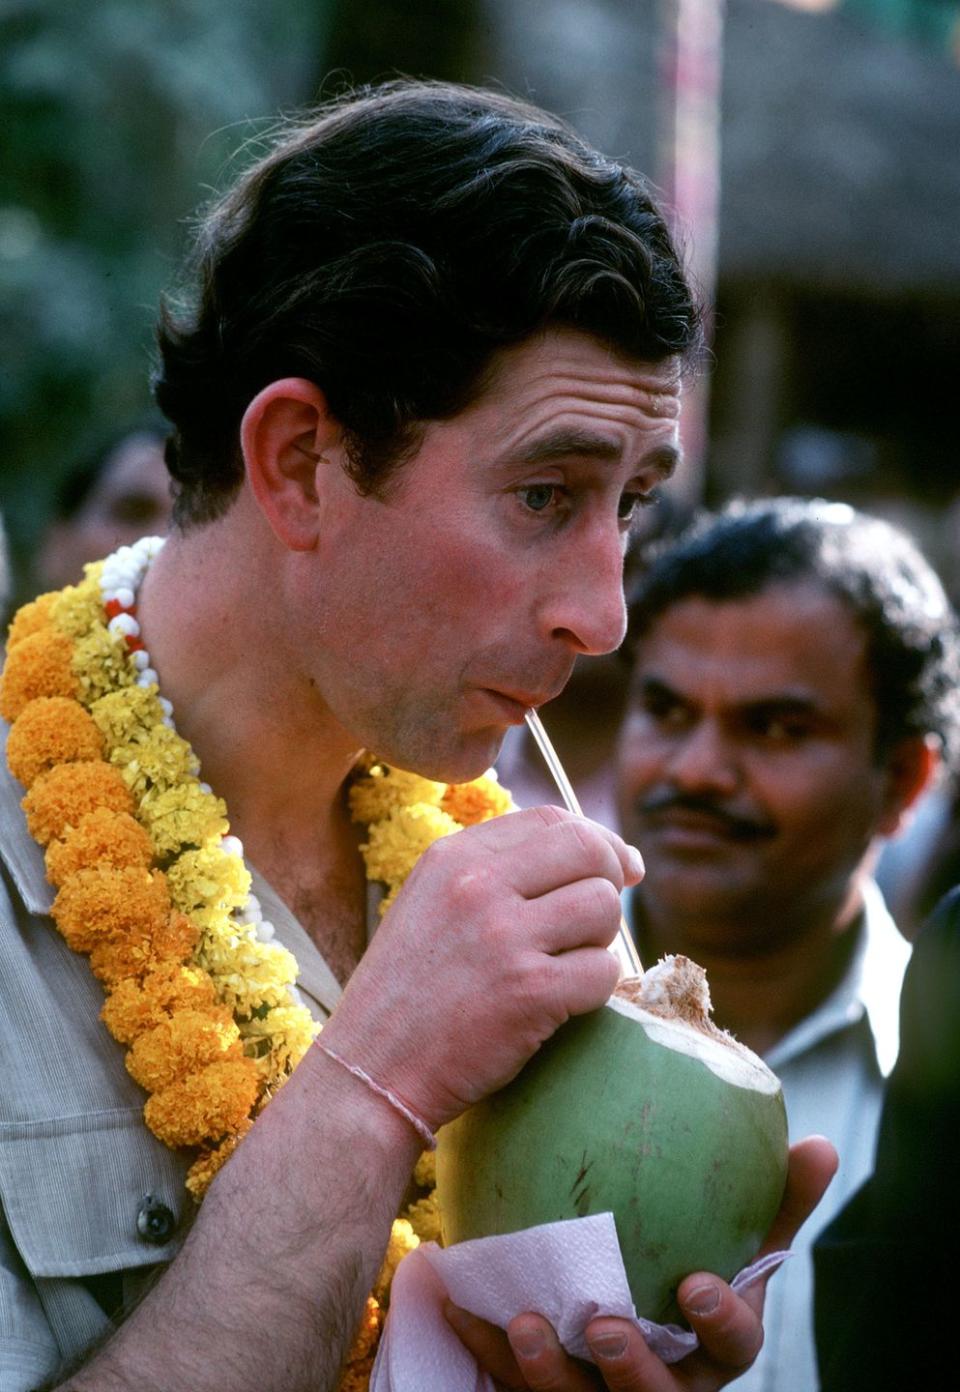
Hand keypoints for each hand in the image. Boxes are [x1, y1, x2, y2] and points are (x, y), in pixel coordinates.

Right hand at [322, 806, 643, 1128]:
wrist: (372, 1070)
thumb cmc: (409, 993)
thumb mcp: (431, 903)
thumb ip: (495, 871)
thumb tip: (597, 853)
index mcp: (452, 857)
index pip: (552, 819)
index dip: (597, 841)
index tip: (616, 869)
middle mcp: (477, 886)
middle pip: (589, 851)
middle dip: (610, 881)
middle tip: (596, 921)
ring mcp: (504, 937)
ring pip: (604, 907)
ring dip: (600, 939)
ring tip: (566, 964)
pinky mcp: (531, 992)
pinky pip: (604, 970)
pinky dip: (594, 990)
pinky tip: (561, 1003)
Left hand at [444, 1135, 837, 1389]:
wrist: (617, 1328)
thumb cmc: (691, 1273)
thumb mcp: (739, 1240)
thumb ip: (777, 1199)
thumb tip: (821, 1141)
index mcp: (713, 1346)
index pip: (734, 1347)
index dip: (720, 1323)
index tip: (695, 1282)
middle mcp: (665, 1383)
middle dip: (633, 1371)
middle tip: (605, 1323)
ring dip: (549, 1372)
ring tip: (523, 1322)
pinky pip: (510, 1387)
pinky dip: (486, 1347)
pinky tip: (459, 1300)